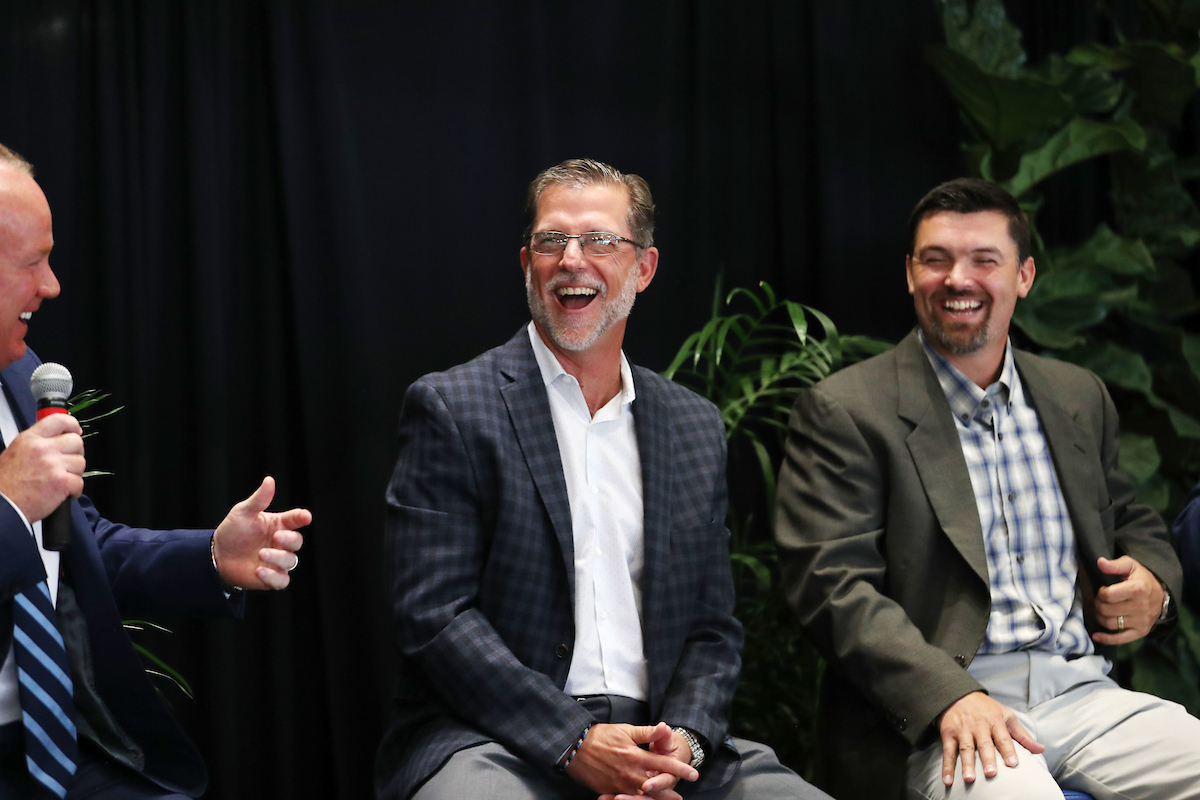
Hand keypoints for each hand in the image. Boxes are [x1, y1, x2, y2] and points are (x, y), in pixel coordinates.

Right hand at [0, 413, 84, 521]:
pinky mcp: (61, 482)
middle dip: (75, 453)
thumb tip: (57, 438)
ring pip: (81, 462)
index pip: (59, 420)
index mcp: (30, 439)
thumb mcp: (16, 452)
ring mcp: (53, 465)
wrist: (3, 506)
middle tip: (66, 463)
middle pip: (76, 442)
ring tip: (60, 480)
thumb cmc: (6, 484)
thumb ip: (36, 443)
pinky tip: (63, 493)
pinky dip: (75, 490)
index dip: (72, 425)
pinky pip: (80, 482)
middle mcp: (42, 449)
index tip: (75, 431)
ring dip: (74, 473)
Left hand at [211, 476, 311, 589]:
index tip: (305, 516)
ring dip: (278, 558)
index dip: (302, 517)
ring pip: (291, 561)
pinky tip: (259, 571)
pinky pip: (282, 580)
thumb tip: (269, 480)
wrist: (216, 556)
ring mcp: (277, 561)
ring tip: (261, 554)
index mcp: (278, 525)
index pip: (296, 520)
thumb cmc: (233, 531)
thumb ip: (259, 499)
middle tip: (276, 536)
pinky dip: (273, 577)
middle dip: (290, 540)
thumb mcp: (243, 512)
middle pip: (297, 542)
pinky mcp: (271, 578)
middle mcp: (280, 543)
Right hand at [566, 722, 697, 795]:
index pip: (663, 763)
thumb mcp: (625, 730)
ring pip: (642, 796)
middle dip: (669, 792)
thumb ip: (646, 732)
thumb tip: (665, 727)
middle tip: (680, 797)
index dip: (680, 769)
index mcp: (636, 756)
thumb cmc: (601, 736)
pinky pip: (626, 798)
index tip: (693, 774)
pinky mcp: (610, 790)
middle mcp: (630, 773)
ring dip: (655, 798)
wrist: (574, 747)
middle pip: (655, 786)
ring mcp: (620, 785)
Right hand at [937, 691, 1042, 785]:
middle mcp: (978, 726)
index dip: (1008, 750)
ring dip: (967, 764)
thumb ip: (1022, 735)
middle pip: (984, 744)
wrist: (957, 693)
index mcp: (995, 721)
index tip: (1013, 763)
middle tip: (991, 773)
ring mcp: (962, 730)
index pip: (1003, 737)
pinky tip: (947, 780)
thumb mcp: (1006, 716)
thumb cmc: (985, 708)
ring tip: (970, 778)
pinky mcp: (948, 734)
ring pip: (965, 748)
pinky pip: (947, 751)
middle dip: (987, 759)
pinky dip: (947, 766)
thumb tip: (1041, 749)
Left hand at [1092, 556, 1163, 644]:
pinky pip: (1120, 639)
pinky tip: (1096, 635)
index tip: (1103, 590)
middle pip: (1106, 610)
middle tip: (1100, 601)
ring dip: (1100, 617)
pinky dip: (1106, 639)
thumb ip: (1115, 565)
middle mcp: (1141, 607)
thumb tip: (1100, 562)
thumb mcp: (1131, 566)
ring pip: (1110, 624)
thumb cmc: (1141, 579)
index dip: (1101, 593)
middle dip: (1098, 604)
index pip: (1108, 596)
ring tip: (1101, 610)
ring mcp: (1141, 621)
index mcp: (1138, 589)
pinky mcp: (1141, 632)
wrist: (1161, 594)